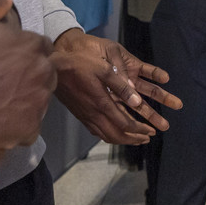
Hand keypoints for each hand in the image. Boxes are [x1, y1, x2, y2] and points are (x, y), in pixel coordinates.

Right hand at [0, 0, 55, 186]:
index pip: (41, 46)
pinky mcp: (29, 130)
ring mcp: (38, 104)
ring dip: (24, 101)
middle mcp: (43, 74)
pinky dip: (16, 126)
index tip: (11, 58)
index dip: (26, 51)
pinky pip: (27, 127)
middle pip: (43, 74)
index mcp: (33, 46)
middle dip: (29, 76)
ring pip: (37, 101)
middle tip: (4, 83)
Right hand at [52, 31, 181, 145]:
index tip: (151, 131)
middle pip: (117, 135)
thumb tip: (138, 102)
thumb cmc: (81, 65)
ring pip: (106, 136)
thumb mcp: (104, 70)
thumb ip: (122, 86)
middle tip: (147, 138)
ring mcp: (86, 117)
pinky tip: (114, 132)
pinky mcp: (80, 115)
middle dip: (133, 139)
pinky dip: (109, 135)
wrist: (55, 68)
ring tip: (135, 138)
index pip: (125, 124)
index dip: (139, 130)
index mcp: (102, 104)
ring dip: (122, 139)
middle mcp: (94, 115)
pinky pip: (97, 132)